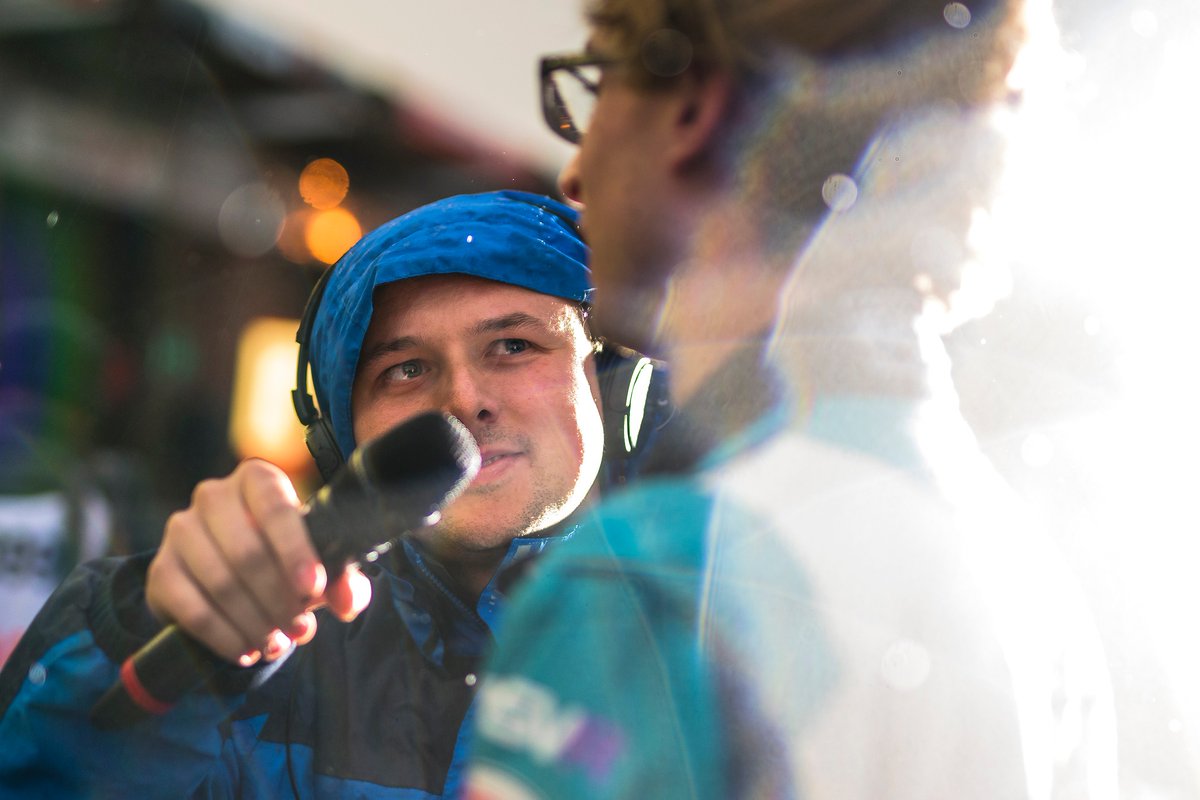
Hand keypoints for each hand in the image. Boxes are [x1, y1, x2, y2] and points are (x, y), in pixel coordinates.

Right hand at [146, 459, 372, 664]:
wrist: (231, 576)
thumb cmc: (284, 560)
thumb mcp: (317, 564)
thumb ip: (342, 579)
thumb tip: (350, 603)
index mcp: (257, 480)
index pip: (275, 509)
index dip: (295, 550)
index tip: (312, 587)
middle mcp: (212, 496)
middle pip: (247, 552)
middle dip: (279, 599)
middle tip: (301, 629)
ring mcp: (180, 531)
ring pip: (220, 583)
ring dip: (255, 621)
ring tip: (278, 643)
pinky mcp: (161, 570)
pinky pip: (192, 609)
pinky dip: (224, 636)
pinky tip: (247, 650)